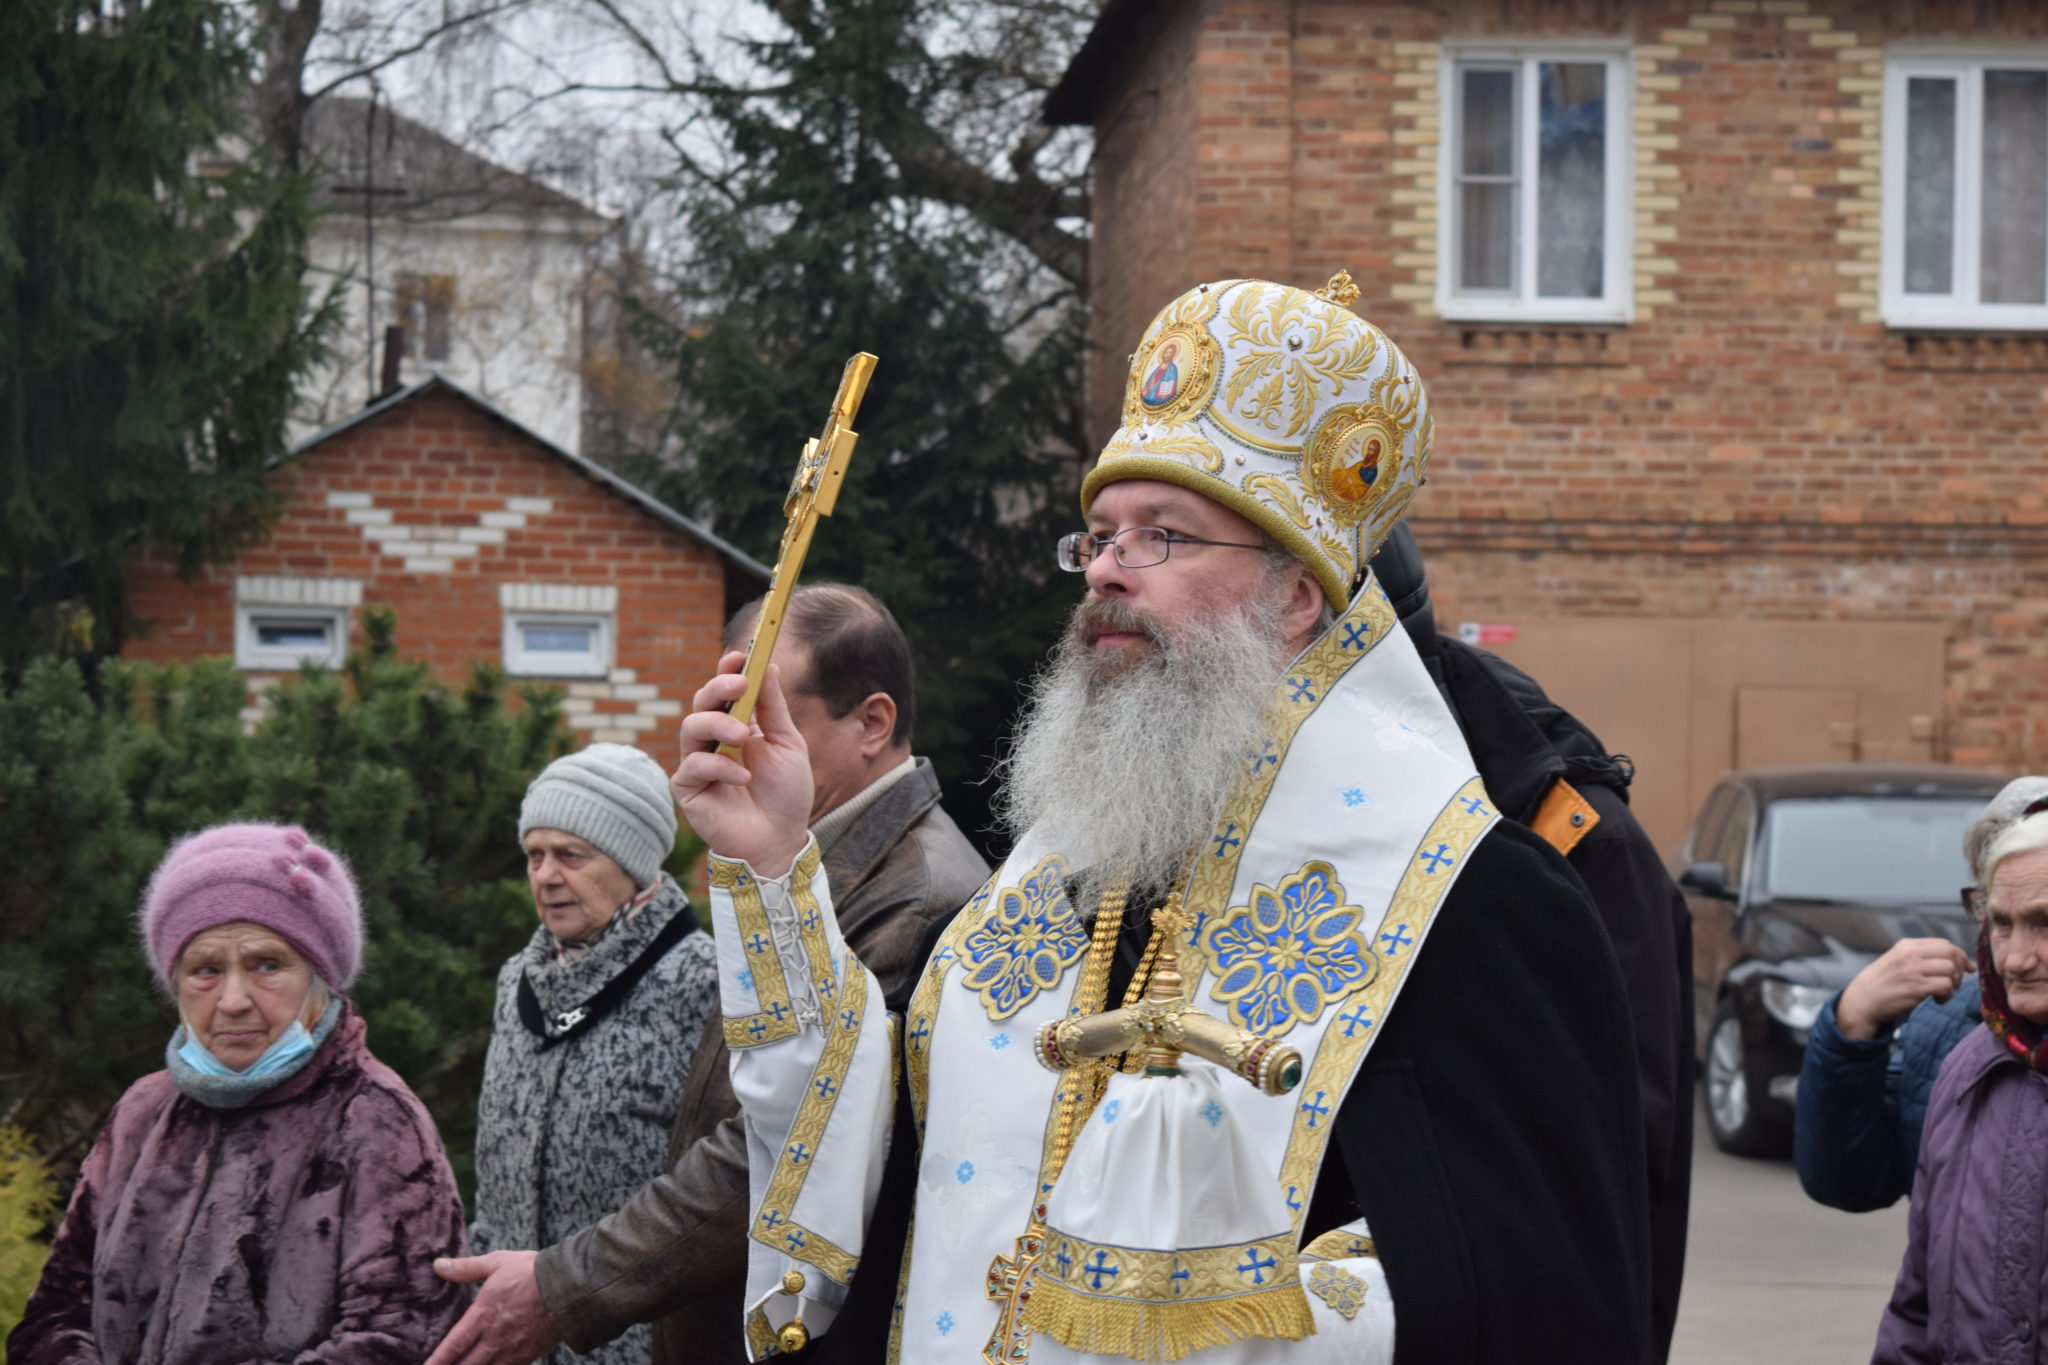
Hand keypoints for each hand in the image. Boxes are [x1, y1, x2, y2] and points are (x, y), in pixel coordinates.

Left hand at [425, 1251, 561, 1364]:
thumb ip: (465, 1268)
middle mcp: (494, 1337)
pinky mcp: (528, 1355)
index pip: (453, 1346)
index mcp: (483, 1315)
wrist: (569, 1286)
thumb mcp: (496, 1262)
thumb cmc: (532, 1271)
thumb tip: (438, 1265)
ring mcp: (512, 1349)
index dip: (437, 1361)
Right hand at [671, 651, 812, 877]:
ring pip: (690, 728)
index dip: (727, 672)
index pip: (724, 692)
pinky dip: (719, 766)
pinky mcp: (688, 788)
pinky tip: (743, 777)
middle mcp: (713, 740)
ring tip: (744, 737)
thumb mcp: (787, 744)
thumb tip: (768, 666)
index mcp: (737, 725)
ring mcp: (698, 763)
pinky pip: (692, 765)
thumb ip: (773, 708)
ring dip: (718, 725)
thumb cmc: (786, 795)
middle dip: (718, 689)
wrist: (780, 840)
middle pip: (701, 702)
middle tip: (739, 685)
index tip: (737, 657)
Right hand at [1835, 937, 1973, 1039]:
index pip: (1944, 944)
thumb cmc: (1884, 982)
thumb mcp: (1898, 959)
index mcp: (1907, 945)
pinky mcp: (1915, 987)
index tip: (1966, 968)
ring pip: (1950, 969)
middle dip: (1960, 968)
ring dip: (1954, 984)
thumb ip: (1921, 955)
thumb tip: (1956, 959)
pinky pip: (1946, 986)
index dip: (1960, 956)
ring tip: (1944, 992)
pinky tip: (1938, 1000)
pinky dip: (1947, 995)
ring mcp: (1912, 970)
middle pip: (1951, 953)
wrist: (1863, 1000)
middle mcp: (1910, 954)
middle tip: (1954, 981)